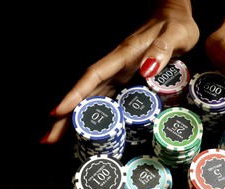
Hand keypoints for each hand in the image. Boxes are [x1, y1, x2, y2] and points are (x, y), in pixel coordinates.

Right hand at [41, 0, 198, 143]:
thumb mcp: (175, 35)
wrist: (173, 15)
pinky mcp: (125, 78)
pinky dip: (93, 113)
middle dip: (66, 114)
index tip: (58, 112)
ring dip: (74, 117)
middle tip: (49, 137)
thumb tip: (147, 69)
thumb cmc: (175, 25)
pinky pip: (104, 98)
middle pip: (85, 92)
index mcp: (124, 56)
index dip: (75, 95)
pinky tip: (86, 127)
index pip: (93, 77)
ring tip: (57, 137)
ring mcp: (119, 73)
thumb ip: (162, 50)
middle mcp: (116, 66)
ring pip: (91, 97)